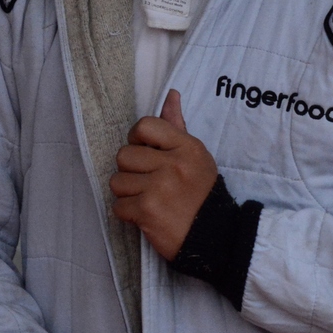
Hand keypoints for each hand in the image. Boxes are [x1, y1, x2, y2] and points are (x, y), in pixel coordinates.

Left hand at [110, 89, 217, 259]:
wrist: (215, 237)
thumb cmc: (202, 194)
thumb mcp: (196, 156)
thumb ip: (177, 127)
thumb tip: (170, 95)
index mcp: (186, 147)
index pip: (144, 126)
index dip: (136, 139)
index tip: (144, 152)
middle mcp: (173, 164)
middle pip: (124, 155)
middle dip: (131, 171)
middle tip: (148, 182)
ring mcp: (159, 187)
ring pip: (117, 181)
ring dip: (127, 193)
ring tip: (147, 199)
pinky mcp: (147, 211)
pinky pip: (118, 206)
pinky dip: (128, 213)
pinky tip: (145, 215)